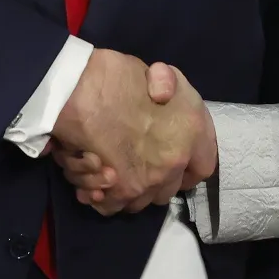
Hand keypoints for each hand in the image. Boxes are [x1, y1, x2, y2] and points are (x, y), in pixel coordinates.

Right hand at [51, 52, 215, 213]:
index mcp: (192, 132)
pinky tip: (93, 183)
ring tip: (110, 171)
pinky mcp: (118, 193)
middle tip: (136, 165)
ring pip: (141, 201)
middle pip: (169, 189)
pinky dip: (103, 198)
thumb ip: (168, 85)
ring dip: (128, 190)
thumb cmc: (115, 76)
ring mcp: (146, 182)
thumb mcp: (154, 71)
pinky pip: (113, 207)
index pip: (204, 166)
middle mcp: (173, 163)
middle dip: (155, 181)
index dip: (190, 169)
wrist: (75, 89)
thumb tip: (163, 95)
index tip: (178, 167)